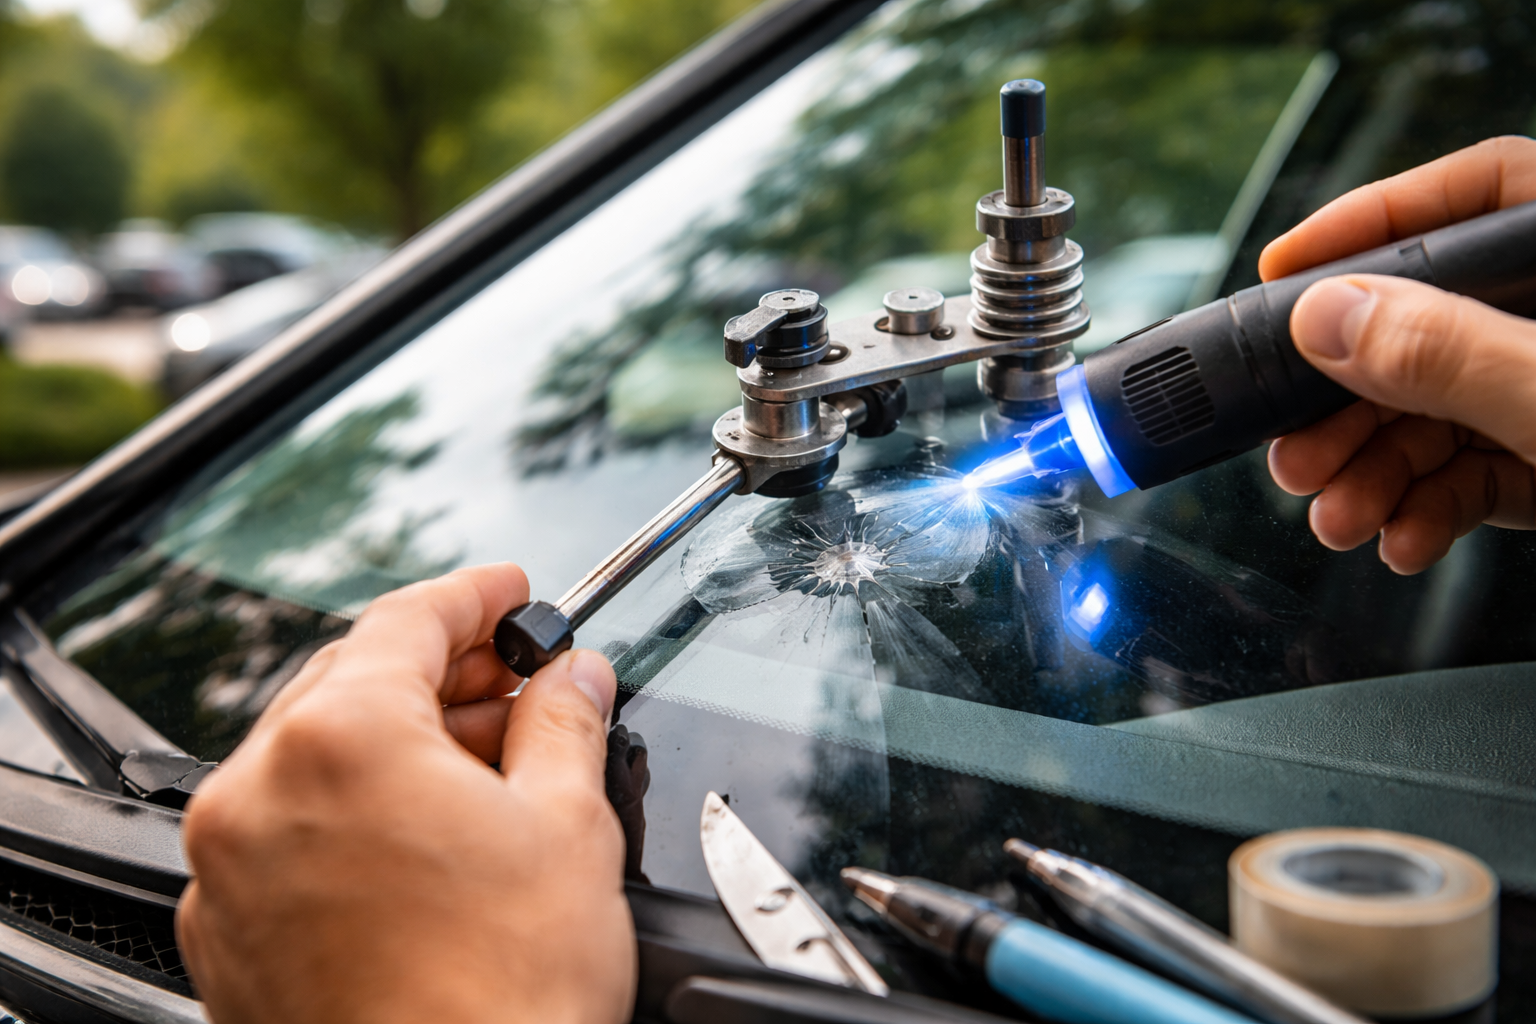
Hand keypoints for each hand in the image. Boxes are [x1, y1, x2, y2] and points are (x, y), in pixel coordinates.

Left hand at [176, 564, 633, 1023]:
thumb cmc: (504, 998)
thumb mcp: (568, 826)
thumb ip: (566, 723)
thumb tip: (573, 678)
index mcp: (340, 740)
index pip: (406, 620)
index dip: (472, 595)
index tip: (507, 591)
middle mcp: (259, 793)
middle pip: (353, 682)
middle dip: (444, 672)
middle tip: (518, 677)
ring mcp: (228, 869)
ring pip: (317, 757)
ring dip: (402, 740)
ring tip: (492, 760)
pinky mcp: (227, 933)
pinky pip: (288, 831)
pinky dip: (355, 809)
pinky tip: (429, 831)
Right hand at [1261, 136, 1535, 573]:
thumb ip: (1446, 352)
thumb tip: (1327, 319)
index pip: (1468, 195)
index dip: (1367, 223)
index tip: (1283, 271)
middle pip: (1423, 329)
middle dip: (1347, 406)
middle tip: (1298, 453)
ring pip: (1432, 416)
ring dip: (1370, 475)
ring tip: (1341, 517)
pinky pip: (1468, 477)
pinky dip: (1424, 512)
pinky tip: (1402, 538)